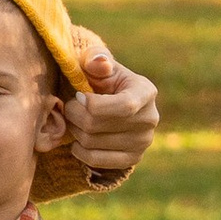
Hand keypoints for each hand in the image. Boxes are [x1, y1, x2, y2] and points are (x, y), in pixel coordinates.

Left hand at [64, 46, 159, 185]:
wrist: (109, 103)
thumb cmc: (100, 79)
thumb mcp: (97, 63)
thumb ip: (95, 59)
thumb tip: (100, 64)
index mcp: (145, 92)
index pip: (124, 106)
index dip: (93, 104)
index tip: (78, 95)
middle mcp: (150, 119)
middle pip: (98, 124)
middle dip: (75, 114)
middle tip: (70, 106)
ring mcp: (143, 142)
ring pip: (92, 142)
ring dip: (74, 130)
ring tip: (75, 119)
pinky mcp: (133, 158)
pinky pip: (95, 160)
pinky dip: (79, 150)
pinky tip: (78, 139)